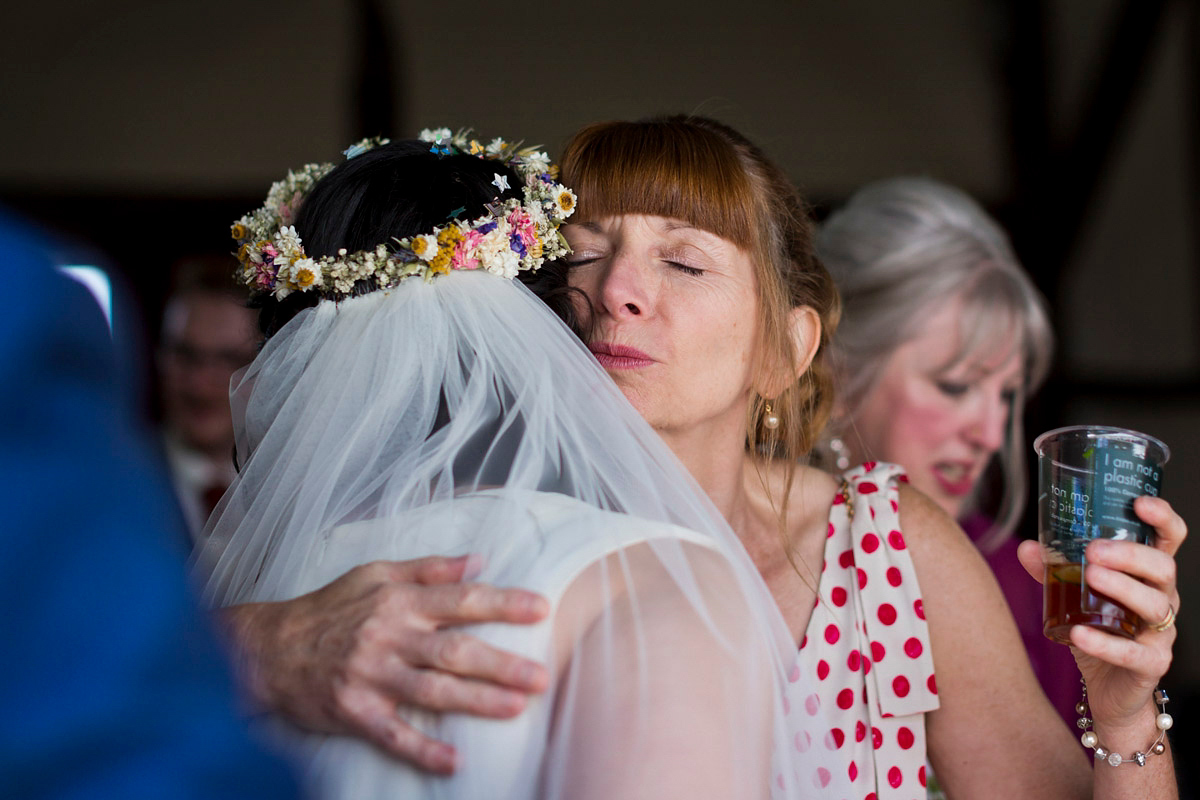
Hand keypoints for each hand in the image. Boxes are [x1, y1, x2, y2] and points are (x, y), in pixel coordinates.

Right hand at [221, 555, 549, 772]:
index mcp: (399, 601)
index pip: (462, 600)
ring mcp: (372, 676)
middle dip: (501, 663)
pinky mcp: (355, 711)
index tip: (541, 609)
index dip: (504, 604)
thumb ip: (428, 568)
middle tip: (542, 676)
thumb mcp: (374, 574)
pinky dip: (422, 750)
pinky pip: (393, 734)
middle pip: (455, 650)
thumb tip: (478, 560)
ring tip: (516, 709)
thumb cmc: (327, 609)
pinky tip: (454, 761)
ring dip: (477, 701)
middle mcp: (389, 637)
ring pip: (433, 691)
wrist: (267, 649)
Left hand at [1017, 496, 1185, 727]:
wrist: (1109, 691)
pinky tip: (1080, 634)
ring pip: (1155, 606)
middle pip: (1163, 569)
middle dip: (1131, 555)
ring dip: (1122, 588)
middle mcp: (1162, 600)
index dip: (1163, 519)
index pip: (1168, 542)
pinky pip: (1134, 653)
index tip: (1139, 502)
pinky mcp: (1151, 665)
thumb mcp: (1074, 598)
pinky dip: (1105, 643)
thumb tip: (1027, 547)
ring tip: (1090, 577)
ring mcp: (1160, 634)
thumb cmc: (1099, 632)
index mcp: (1147, 577)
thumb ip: (1053, 572)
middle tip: (1093, 551)